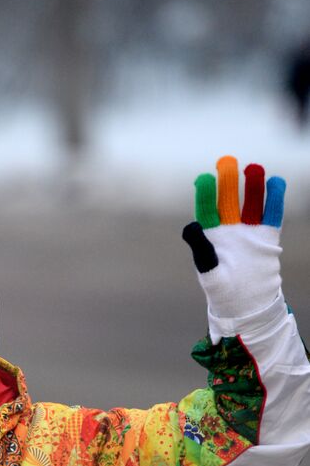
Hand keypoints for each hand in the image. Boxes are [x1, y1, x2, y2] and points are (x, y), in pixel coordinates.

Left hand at [182, 155, 284, 319]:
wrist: (246, 304)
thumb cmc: (222, 290)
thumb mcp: (209, 272)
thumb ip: (201, 250)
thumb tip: (190, 227)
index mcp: (209, 237)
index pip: (206, 211)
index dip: (205, 196)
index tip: (203, 179)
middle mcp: (228, 230)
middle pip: (228, 202)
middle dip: (228, 183)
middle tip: (227, 162)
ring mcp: (247, 232)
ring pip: (251, 205)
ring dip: (252, 187)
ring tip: (254, 168)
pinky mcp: (266, 237)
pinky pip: (271, 215)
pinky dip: (274, 200)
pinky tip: (275, 182)